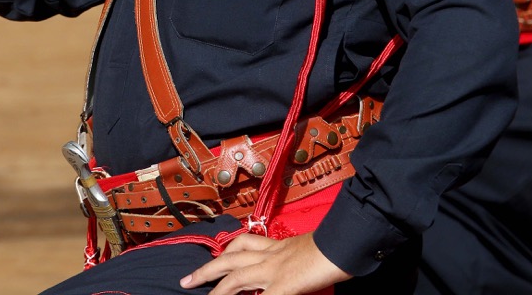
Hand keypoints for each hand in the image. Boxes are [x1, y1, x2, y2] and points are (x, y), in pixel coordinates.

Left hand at [180, 232, 351, 294]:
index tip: (216, 257)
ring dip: (215, 289)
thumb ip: (294, 258)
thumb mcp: (309, 249)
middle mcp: (271, 256)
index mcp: (277, 246)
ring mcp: (274, 271)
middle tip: (186, 280)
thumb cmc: (334, 245)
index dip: (228, 251)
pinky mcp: (283, 286)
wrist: (345, 242)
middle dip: (206, 270)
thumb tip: (292, 270)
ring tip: (199, 294)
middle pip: (230, 259)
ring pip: (234, 278)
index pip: (246, 244)